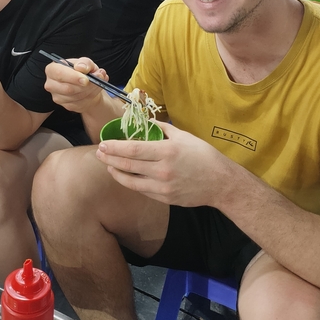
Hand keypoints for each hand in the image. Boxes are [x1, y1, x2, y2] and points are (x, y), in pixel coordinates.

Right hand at [44, 57, 108, 113]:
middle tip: (96, 81)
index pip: (58, 73)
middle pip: (66, 88)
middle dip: (84, 86)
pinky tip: (93, 90)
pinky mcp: (65, 105)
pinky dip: (90, 96)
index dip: (73, 76)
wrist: (87, 86)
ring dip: (89, 90)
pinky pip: (79, 103)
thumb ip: (85, 62)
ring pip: (75, 96)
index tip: (86, 79)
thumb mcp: (86, 63)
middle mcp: (51, 83)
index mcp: (52, 69)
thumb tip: (81, 67)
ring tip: (97, 83)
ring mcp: (57, 96)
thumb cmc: (83, 72)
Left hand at [95, 123, 228, 206]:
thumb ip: (163, 128)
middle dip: (110, 159)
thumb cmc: (203, 156)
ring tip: (108, 166)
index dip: (115, 147)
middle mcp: (162, 170)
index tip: (103, 144)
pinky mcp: (164, 198)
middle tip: (99, 153)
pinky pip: (142, 190)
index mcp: (167, 151)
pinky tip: (125, 176)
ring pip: (131, 182)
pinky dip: (131, 182)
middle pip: (128, 165)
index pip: (133, 150)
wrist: (220, 183)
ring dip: (116, 173)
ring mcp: (163, 187)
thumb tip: (146, 121)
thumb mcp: (184, 136)